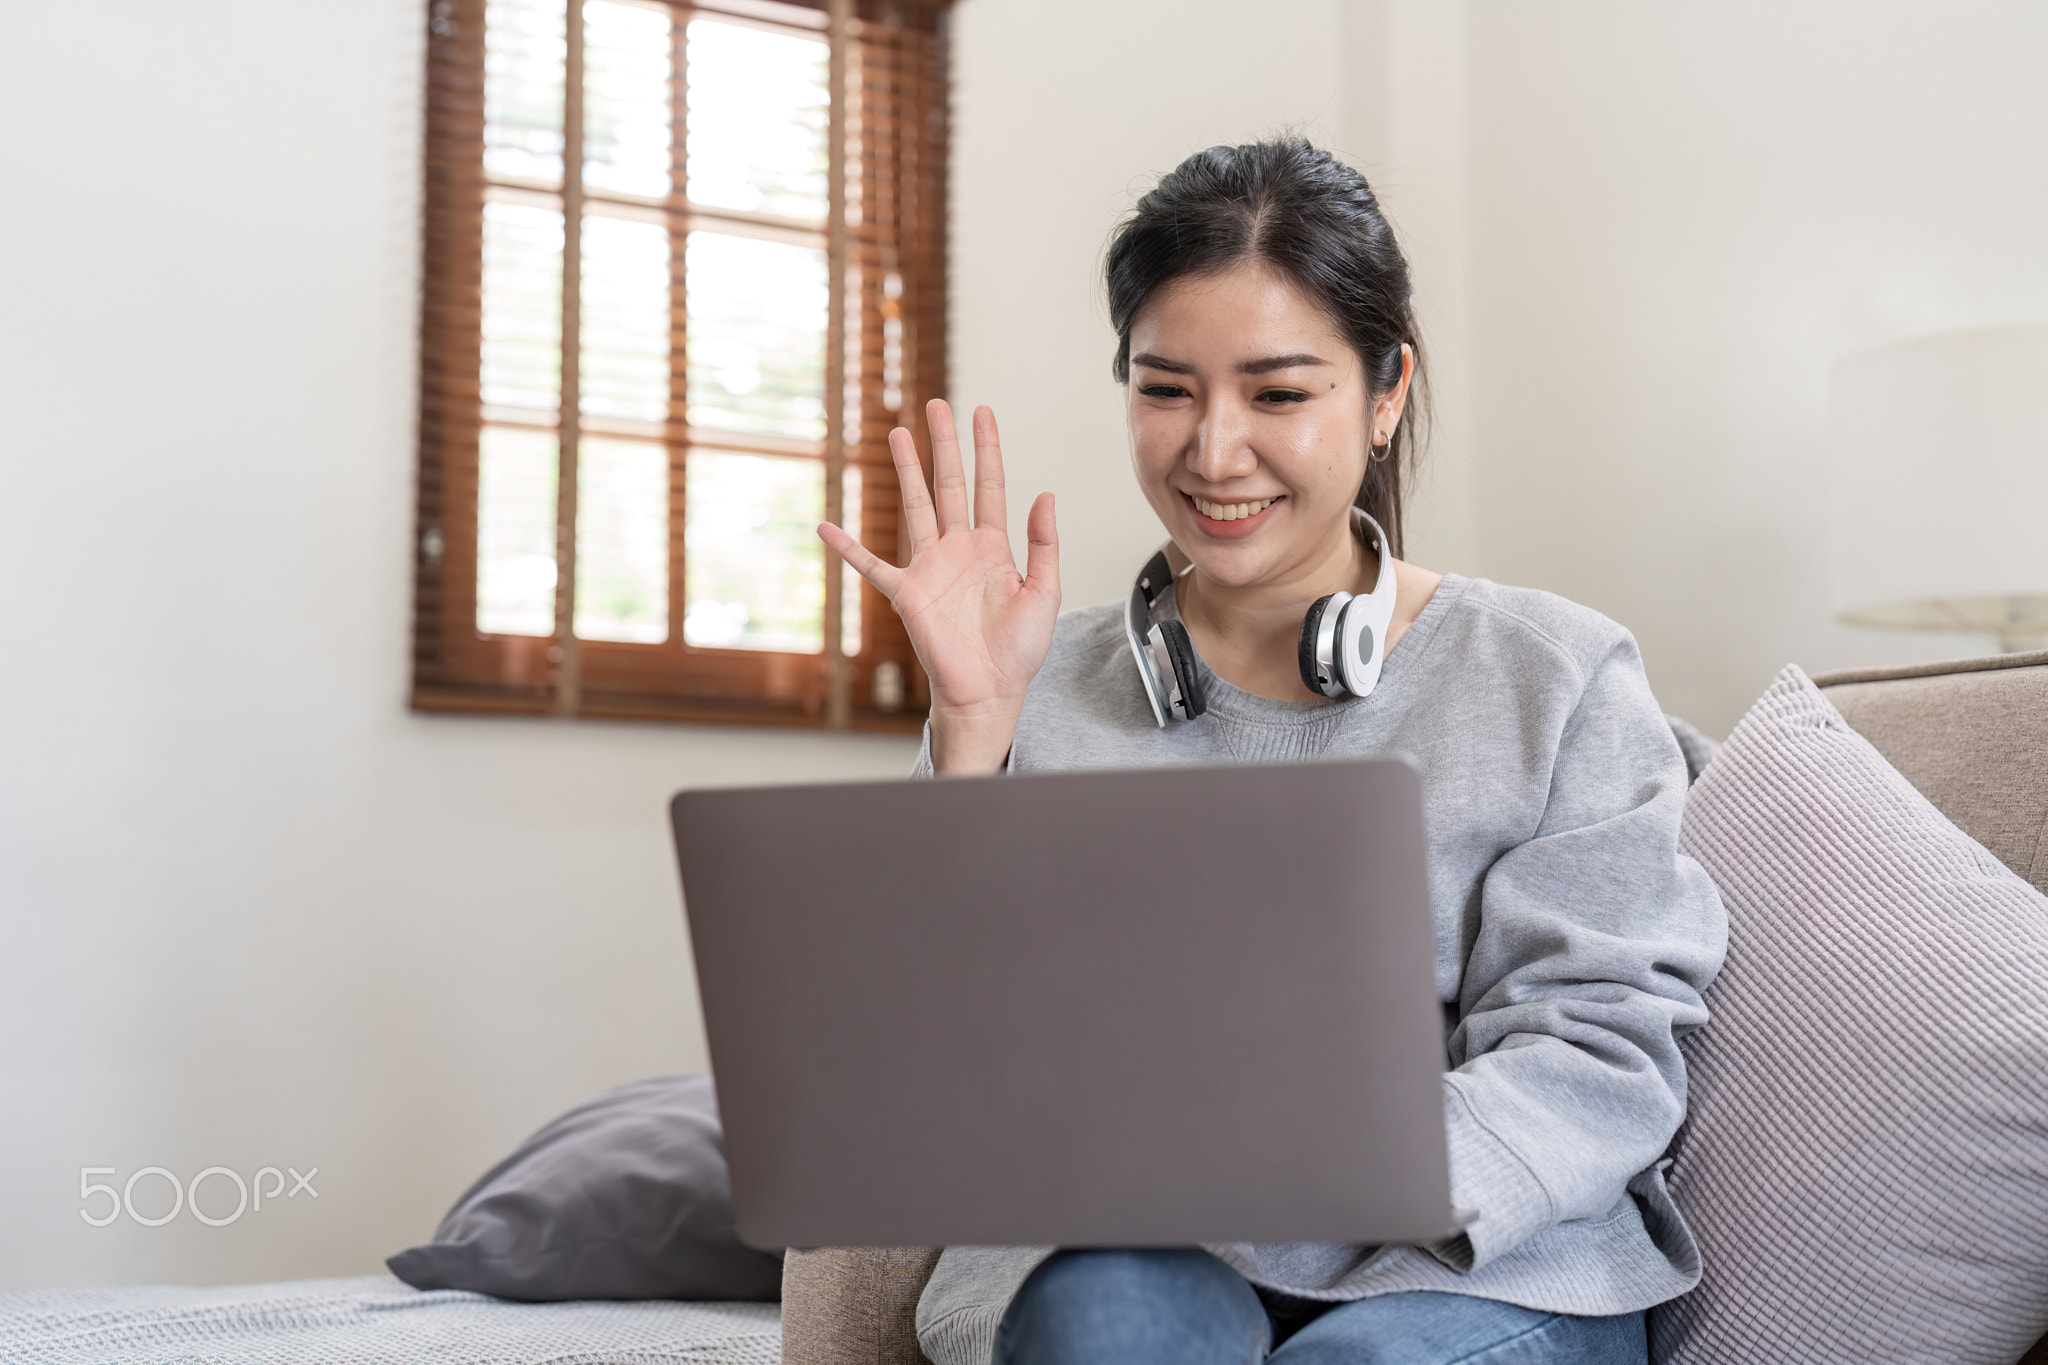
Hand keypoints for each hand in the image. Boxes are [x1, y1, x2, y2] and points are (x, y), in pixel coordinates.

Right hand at [818, 399, 1059, 772]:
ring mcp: (931, 568)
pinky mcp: (908, 594)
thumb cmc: (1020, 649)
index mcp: (994, 547)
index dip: (987, 449)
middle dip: (944, 445)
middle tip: (936, 405)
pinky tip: (827, 526)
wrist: (991, 691)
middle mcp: (960, 549)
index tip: (982, 412)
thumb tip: (1045, 494)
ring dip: (906, 472)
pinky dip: (848, 548)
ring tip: (897, 434)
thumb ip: (1044, 544)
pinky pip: (872, 566)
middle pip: (949, 484)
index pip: (990, 486)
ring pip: (916, 507)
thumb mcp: (1045, 593)